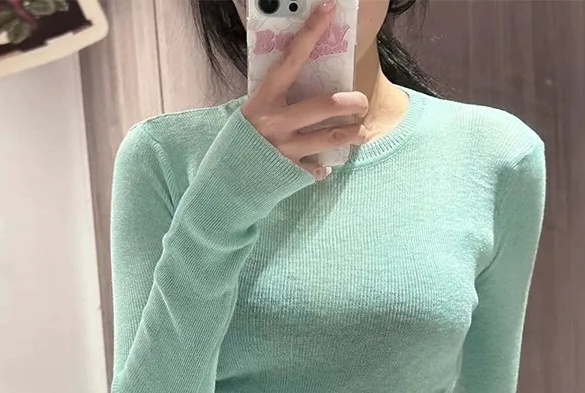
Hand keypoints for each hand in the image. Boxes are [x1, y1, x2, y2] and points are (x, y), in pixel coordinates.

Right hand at [241, 0, 368, 178]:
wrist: (223, 182)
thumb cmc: (239, 141)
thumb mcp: (251, 111)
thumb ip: (274, 97)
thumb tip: (297, 72)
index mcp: (264, 100)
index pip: (291, 59)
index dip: (311, 32)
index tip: (329, 9)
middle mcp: (276, 123)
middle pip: (325, 106)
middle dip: (352, 103)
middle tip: (361, 103)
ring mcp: (285, 149)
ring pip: (331, 138)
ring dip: (353, 134)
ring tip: (361, 133)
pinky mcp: (290, 172)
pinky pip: (317, 169)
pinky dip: (322, 168)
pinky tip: (324, 166)